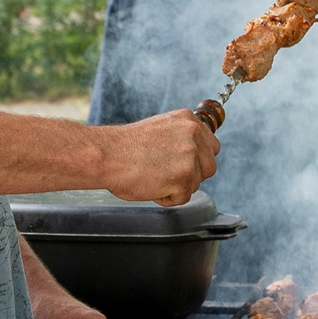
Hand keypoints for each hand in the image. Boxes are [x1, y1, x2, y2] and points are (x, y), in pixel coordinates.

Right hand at [94, 109, 218, 205]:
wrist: (106, 155)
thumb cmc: (125, 147)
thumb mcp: (161, 129)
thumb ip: (181, 138)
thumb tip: (195, 153)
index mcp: (188, 120)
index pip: (212, 146)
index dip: (197, 160)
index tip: (181, 164)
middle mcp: (193, 133)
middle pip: (209, 166)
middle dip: (192, 176)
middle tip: (165, 174)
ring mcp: (190, 154)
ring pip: (197, 183)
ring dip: (177, 187)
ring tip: (154, 177)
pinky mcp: (184, 176)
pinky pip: (182, 198)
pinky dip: (166, 198)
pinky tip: (151, 185)